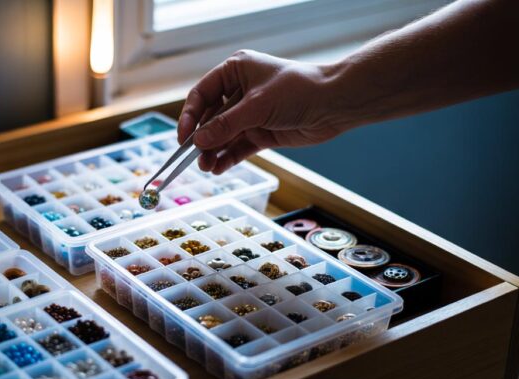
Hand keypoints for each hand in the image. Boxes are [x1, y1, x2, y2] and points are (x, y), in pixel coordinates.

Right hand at [178, 49, 344, 173]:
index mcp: (235, 71)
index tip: (183, 137)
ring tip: (206, 166)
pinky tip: (218, 168)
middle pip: (211, 118)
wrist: (335, 104)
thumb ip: (226, 125)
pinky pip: (238, 147)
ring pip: (223, 135)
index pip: (202, 94)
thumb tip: (198, 141)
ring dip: (213, 151)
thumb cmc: (298, 90)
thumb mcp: (257, 106)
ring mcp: (251, 114)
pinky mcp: (262, 133)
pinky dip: (228, 158)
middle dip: (202, 138)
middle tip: (192, 157)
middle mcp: (240, 91)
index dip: (190, 116)